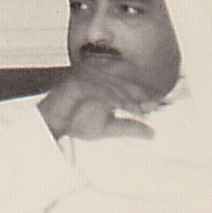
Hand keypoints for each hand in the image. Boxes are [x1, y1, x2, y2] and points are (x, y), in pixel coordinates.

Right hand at [37, 70, 159, 139]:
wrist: (50, 126)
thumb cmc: (76, 124)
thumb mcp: (107, 128)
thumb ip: (129, 128)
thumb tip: (153, 133)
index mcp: (106, 85)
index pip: (129, 87)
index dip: (145, 96)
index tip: (160, 106)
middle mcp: (97, 79)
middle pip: (124, 84)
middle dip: (141, 96)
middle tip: (154, 107)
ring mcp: (86, 79)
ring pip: (112, 86)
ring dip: (128, 98)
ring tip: (140, 111)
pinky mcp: (76, 83)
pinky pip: (97, 88)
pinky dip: (110, 97)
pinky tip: (121, 105)